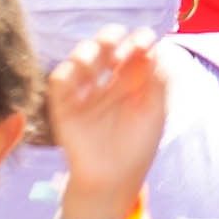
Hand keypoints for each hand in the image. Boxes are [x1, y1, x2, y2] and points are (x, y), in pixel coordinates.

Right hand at [46, 36, 169, 218]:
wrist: (112, 181)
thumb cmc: (137, 149)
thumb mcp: (155, 113)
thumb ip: (159, 81)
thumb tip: (159, 48)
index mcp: (133, 80)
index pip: (134, 49)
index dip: (139, 40)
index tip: (145, 42)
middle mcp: (108, 81)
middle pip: (106, 46)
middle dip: (111, 37)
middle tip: (120, 46)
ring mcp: (85, 91)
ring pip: (81, 56)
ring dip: (88, 50)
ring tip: (98, 59)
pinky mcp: (64, 105)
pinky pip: (59, 81)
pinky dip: (66, 72)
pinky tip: (79, 77)